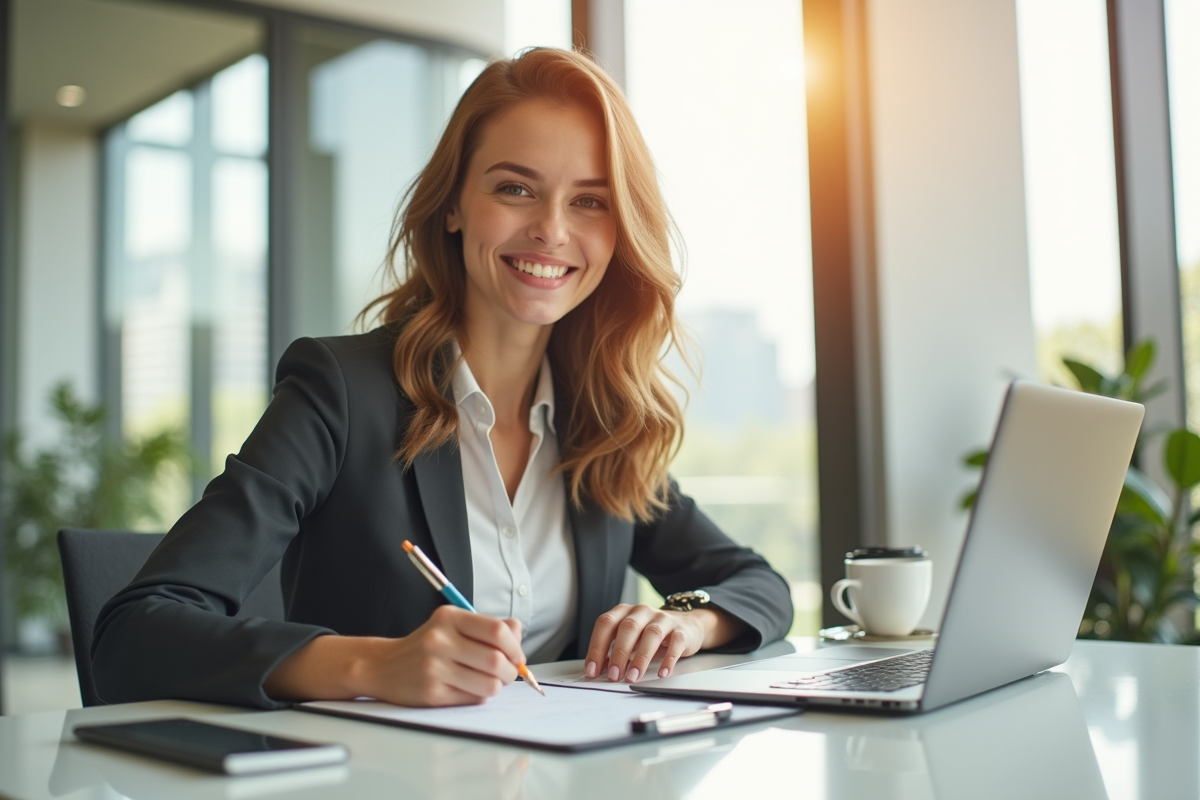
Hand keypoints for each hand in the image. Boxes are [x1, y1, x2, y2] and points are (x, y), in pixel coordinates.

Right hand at [265, 605, 525, 705]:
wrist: (382, 666)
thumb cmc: (426, 646)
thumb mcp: (453, 625)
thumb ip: (487, 627)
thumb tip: (518, 633)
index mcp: (449, 617)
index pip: (497, 631)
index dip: (515, 647)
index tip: (517, 656)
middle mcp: (440, 640)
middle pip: (497, 660)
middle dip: (511, 671)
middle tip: (507, 674)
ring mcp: (434, 667)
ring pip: (489, 684)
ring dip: (497, 687)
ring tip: (488, 682)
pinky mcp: (431, 693)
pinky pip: (472, 699)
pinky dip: (478, 696)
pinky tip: (467, 688)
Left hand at [584, 603, 707, 683]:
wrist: (685, 625)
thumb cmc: (650, 635)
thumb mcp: (629, 638)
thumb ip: (612, 650)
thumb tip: (596, 671)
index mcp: (624, 612)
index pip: (606, 624)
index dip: (597, 646)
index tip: (593, 670)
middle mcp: (642, 612)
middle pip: (628, 627)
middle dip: (619, 653)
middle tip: (614, 676)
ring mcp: (663, 619)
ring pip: (651, 634)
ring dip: (641, 658)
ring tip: (633, 677)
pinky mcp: (681, 630)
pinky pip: (675, 643)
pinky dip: (668, 659)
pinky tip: (662, 673)